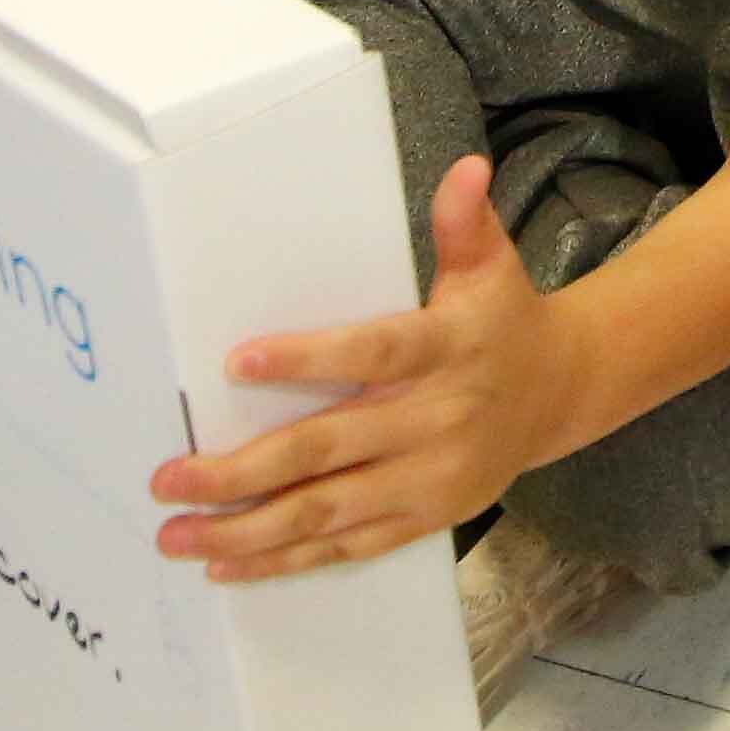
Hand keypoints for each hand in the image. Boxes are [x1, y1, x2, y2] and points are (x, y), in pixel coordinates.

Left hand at [152, 160, 577, 577]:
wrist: (560, 393)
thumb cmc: (504, 321)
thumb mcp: (491, 266)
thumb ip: (464, 223)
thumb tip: (465, 168)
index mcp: (450, 350)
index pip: (374, 352)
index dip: (307, 359)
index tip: (236, 361)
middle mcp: (438, 421)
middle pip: (328, 448)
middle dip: (241, 470)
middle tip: (169, 477)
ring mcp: (430, 479)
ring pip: (327, 512)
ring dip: (247, 528)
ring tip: (178, 534)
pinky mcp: (425, 518)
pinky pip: (347, 546)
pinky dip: (286, 561)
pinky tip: (228, 562)